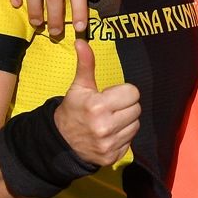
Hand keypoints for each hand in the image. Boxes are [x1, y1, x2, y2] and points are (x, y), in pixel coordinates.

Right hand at [54, 38, 140, 166]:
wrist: (60, 142)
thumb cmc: (73, 110)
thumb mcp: (79, 87)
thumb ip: (86, 64)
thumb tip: (82, 41)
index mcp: (97, 106)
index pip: (133, 93)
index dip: (122, 92)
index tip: (109, 96)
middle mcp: (104, 127)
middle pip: (137, 109)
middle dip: (125, 106)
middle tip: (110, 108)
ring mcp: (109, 144)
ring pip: (136, 125)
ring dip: (126, 122)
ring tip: (110, 120)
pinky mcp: (112, 157)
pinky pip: (131, 141)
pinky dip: (123, 137)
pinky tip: (109, 134)